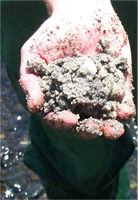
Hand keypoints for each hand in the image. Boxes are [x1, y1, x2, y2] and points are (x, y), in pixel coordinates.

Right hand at [20, 0, 134, 138]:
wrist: (80, 14)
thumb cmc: (53, 34)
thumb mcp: (34, 54)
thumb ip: (30, 80)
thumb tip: (34, 107)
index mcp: (60, 97)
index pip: (59, 117)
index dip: (62, 122)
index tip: (69, 119)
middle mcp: (80, 100)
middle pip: (84, 122)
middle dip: (89, 129)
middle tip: (94, 128)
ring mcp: (100, 93)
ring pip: (105, 116)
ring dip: (110, 126)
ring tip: (114, 129)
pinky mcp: (117, 83)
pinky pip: (122, 99)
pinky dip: (125, 107)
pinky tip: (126, 111)